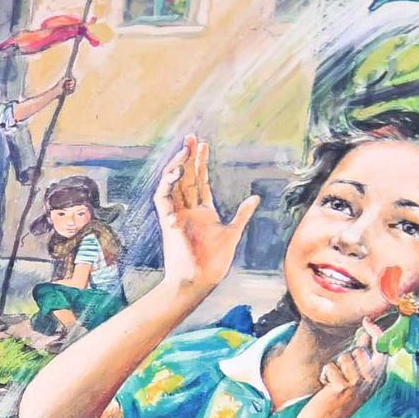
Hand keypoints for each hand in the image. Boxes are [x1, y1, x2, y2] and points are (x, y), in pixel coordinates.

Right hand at [155, 138, 257, 299]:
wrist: (200, 279)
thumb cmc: (214, 261)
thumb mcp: (233, 232)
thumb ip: (242, 213)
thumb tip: (255, 197)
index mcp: (202, 211)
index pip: (199, 181)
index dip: (200, 162)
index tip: (203, 144)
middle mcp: (187, 210)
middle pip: (185, 177)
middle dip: (187, 157)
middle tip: (191, 137)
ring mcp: (177, 215)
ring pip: (172, 185)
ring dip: (176, 167)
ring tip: (184, 151)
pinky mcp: (169, 223)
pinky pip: (163, 200)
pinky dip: (167, 186)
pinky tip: (176, 172)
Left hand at [297, 342, 387, 417]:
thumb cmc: (334, 403)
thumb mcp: (353, 380)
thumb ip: (361, 359)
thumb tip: (366, 335)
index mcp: (377, 380)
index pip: (383, 350)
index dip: (377, 333)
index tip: (367, 321)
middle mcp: (371, 382)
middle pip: (361, 351)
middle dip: (346, 357)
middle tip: (340, 376)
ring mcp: (358, 385)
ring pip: (345, 357)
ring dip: (333, 367)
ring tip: (333, 384)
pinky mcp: (343, 388)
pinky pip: (331, 367)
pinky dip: (324, 375)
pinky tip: (326, 390)